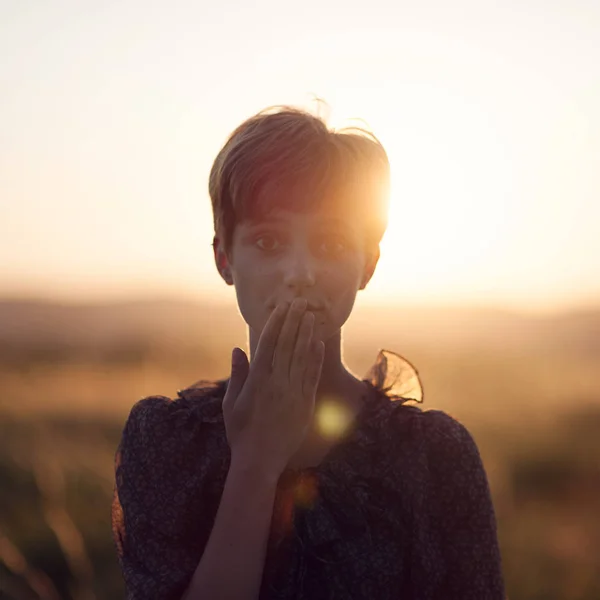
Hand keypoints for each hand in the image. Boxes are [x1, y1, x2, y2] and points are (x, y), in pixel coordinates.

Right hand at [222, 299, 324, 477]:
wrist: (260, 460)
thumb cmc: (240, 431)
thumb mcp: (231, 403)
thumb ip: (238, 374)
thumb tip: (238, 348)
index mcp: (257, 380)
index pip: (268, 344)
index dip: (276, 323)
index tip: (281, 308)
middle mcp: (276, 383)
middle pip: (287, 345)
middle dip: (294, 321)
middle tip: (300, 302)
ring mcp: (293, 393)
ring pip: (301, 357)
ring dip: (306, 334)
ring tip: (311, 316)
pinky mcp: (305, 404)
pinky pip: (311, 376)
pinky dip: (315, 359)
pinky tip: (318, 343)